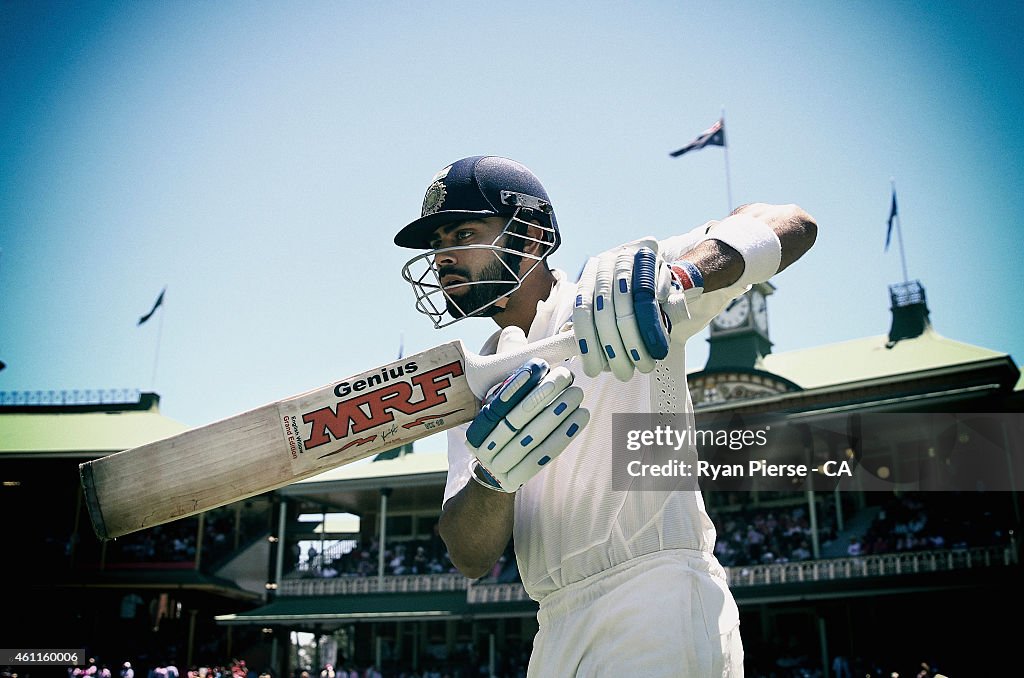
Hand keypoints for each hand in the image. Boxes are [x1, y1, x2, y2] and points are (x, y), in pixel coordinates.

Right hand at [465, 327, 589, 491]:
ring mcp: (499, 467)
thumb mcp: (496, 394)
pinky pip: (544, 455)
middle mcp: (482, 448)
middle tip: (566, 375)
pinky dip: (564, 435)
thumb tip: (513, 332)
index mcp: (474, 426)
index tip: (540, 364)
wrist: (494, 470)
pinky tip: (581, 416)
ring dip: (558, 414)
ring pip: (532, 437)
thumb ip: (503, 367)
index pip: (496, 403)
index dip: (518, 383)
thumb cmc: (502, 421)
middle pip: (516, 419)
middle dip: (543, 395)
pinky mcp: (517, 479)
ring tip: (578, 393)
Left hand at [573, 238, 681, 380]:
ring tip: (642, 365)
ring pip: (627, 311)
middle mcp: (604, 265)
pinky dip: (653, 329)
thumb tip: (567, 347)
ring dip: (635, 345)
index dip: (587, 345)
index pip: (582, 313)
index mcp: (588, 277)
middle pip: (604, 315)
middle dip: (614, 351)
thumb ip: (590, 324)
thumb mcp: (607, 308)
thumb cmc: (632, 299)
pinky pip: (651, 302)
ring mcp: (627, 260)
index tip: (593, 369)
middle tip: (622, 373)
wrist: (661, 272)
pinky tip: (657, 347)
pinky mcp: (652, 262)